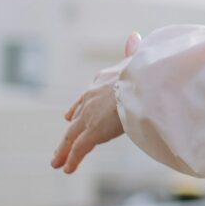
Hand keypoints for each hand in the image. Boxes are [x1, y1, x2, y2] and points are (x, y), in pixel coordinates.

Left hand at [52, 32, 140, 173]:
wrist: (143, 80)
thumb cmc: (147, 70)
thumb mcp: (139, 60)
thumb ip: (135, 52)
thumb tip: (134, 37)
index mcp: (102, 81)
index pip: (85, 98)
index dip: (77, 108)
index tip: (70, 115)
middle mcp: (90, 98)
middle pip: (75, 120)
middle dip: (67, 134)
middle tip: (59, 146)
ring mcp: (89, 115)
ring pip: (72, 136)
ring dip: (64, 151)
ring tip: (56, 163)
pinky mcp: (92, 131)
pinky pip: (80, 148)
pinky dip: (72, 159)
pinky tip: (67, 168)